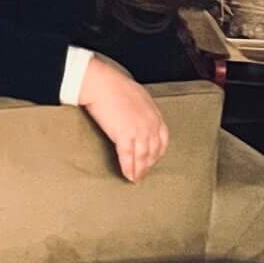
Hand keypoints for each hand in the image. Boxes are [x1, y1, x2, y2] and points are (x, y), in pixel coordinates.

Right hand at [78, 56, 169, 183]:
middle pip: (154, 150)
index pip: (162, 139)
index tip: (152, 160)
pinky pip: (128, 156)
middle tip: (143, 174)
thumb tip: (135, 116)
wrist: (101, 83)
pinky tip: (127, 175)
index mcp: (155, 114)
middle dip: (149, 164)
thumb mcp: (136, 96)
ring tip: (134, 179)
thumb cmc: (113, 86)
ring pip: (143, 156)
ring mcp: (139, 130)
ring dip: (139, 170)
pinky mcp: (124, 135)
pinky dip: (128, 168)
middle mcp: (151, 124)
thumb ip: (140, 110)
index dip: (157, 153)